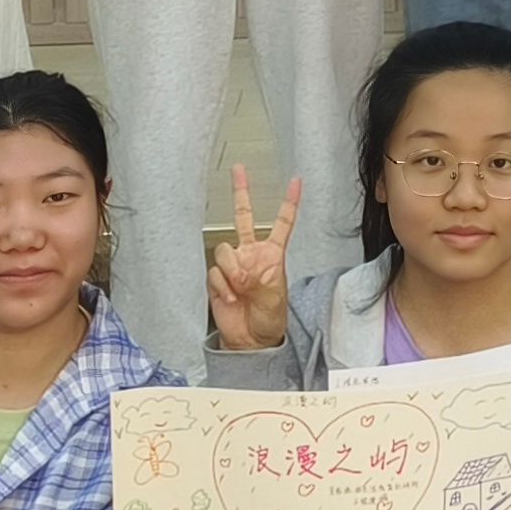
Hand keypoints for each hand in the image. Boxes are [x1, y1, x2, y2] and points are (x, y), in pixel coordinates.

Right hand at [206, 166, 302, 352]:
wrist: (250, 340)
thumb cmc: (269, 319)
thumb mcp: (274, 299)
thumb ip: (259, 281)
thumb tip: (240, 271)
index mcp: (273, 255)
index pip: (282, 223)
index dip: (289, 203)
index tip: (295, 181)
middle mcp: (251, 253)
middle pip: (244, 217)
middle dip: (241, 192)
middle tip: (238, 169)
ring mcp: (233, 264)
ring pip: (224, 251)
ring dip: (232, 272)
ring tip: (241, 291)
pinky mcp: (217, 277)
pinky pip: (214, 273)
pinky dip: (223, 287)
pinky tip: (231, 299)